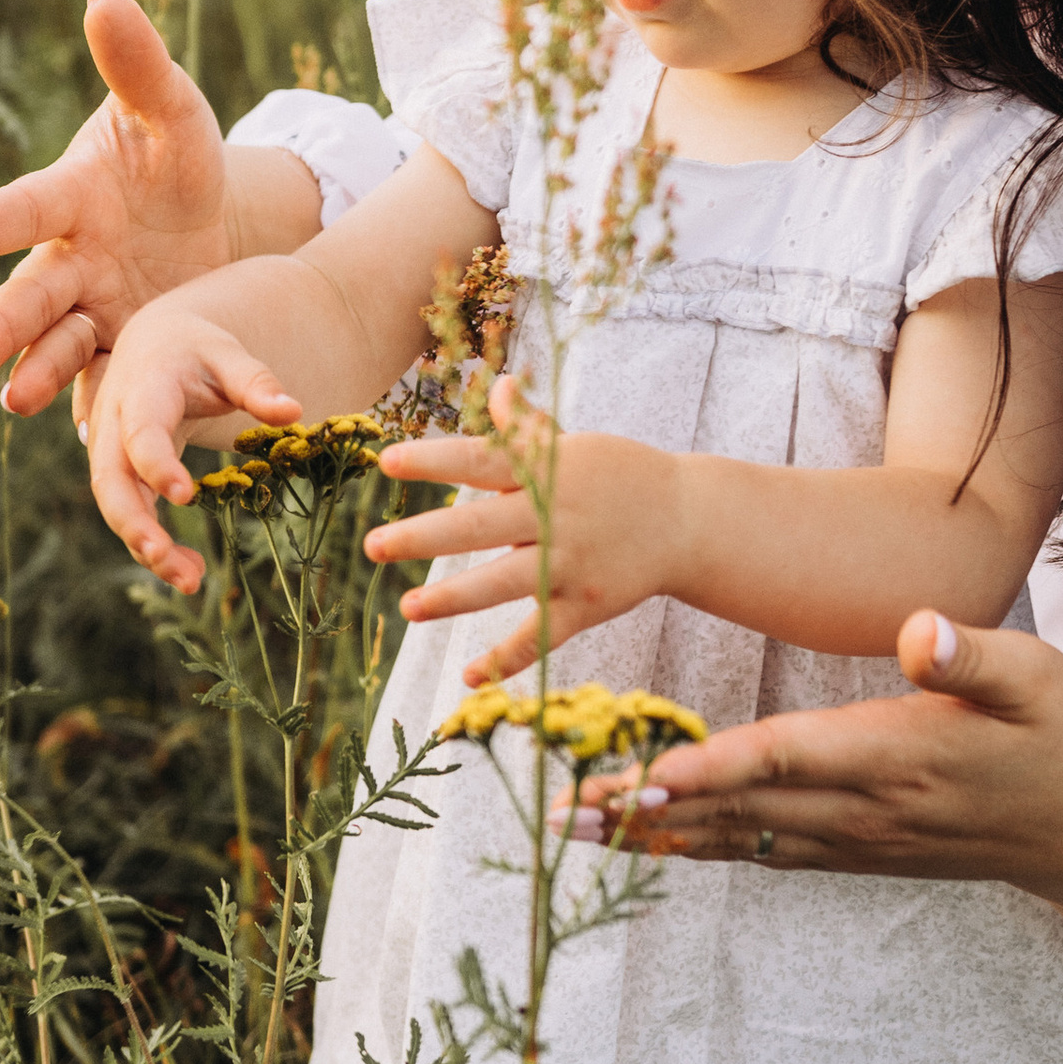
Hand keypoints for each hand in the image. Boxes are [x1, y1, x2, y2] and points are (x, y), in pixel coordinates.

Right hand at [0, 0, 234, 414]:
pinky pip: (109, 381)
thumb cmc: (172, 152)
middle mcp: (72, 260)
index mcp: (70, 198)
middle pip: (28, 297)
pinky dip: (98, 408)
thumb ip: (139, 62)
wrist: (202, 214)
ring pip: (59, 347)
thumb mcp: (172, 108)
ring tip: (16, 401)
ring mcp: (98, 308)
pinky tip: (94, 445)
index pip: (20, 210)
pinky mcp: (130, 345)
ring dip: (37, 373)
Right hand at [86, 310, 303, 592]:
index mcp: (143, 387)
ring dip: (145, 545)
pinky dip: (153, 543)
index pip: (141, 430)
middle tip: (167, 560)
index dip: (156, 463)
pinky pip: (129, 512)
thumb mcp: (228, 356)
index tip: (184, 496)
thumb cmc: (197, 350)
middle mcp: (114, 421)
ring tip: (191, 580)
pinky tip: (188, 570)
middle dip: (134, 522)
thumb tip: (294, 411)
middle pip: (110, 478)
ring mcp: (109, 450)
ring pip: (115, 505)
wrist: (154, 343)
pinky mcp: (119, 474)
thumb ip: (257, 383)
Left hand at [366, 423, 686, 664]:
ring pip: (503, 583)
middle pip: (480, 525)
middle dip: (424, 536)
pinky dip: (507, 659)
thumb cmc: (622, 476)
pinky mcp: (586, 604)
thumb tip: (496, 386)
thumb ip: (528, 427)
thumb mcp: (577, 445)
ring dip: (453, 598)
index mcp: (546, 471)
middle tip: (373, 546)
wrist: (688, 519)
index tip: (387, 463)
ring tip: (408, 609)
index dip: (434, 460)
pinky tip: (469, 677)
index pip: (481, 460)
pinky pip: (541, 634)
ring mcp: (571, 562)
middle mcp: (555, 515)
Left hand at [595, 611, 1062, 1020]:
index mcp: (901, 755)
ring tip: (578, 829)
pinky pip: (762, 854)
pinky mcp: (855, 854)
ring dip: (657, 835)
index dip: (717, 768)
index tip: (648, 772)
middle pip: (740, 809)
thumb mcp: (1042, 680)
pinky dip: (701, 848)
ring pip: (739, 839)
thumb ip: (977, 656)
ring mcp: (857, 840)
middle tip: (565, 809)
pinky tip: (652, 842)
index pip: (790, 760)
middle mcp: (865, 809)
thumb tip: (923, 631)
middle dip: (650, 810)